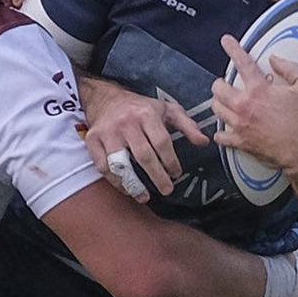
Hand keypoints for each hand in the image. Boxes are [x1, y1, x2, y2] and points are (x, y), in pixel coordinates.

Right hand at [81, 80, 206, 202]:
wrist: (105, 99)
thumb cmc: (140, 108)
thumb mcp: (166, 110)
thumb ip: (187, 125)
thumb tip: (204, 142)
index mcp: (146, 114)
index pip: (162, 142)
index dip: (171, 161)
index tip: (177, 174)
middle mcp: (126, 122)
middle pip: (143, 155)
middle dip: (157, 176)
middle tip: (167, 190)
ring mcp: (108, 132)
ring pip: (120, 163)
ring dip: (133, 183)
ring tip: (144, 196)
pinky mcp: (93, 140)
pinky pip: (102, 166)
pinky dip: (114, 181)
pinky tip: (126, 189)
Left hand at [210, 35, 297, 179]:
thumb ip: (291, 69)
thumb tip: (278, 61)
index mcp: (260, 90)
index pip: (242, 62)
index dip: (233, 48)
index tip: (227, 42)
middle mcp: (246, 106)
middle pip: (219, 88)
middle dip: (220, 83)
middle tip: (223, 83)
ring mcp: (241, 124)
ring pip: (217, 110)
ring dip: (218, 104)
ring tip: (222, 102)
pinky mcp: (241, 142)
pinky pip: (221, 137)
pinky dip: (220, 133)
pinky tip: (223, 131)